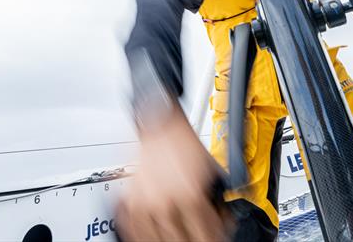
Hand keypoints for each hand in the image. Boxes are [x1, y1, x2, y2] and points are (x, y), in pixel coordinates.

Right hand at [116, 104, 229, 240]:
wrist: (162, 123)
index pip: (207, 236)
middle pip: (181, 241)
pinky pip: (132, 228)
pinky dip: (142, 235)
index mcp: (190, 196)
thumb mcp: (214, 172)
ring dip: (168, 241)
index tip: (217, 238)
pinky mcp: (128, 201)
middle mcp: (165, 203)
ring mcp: (144, 204)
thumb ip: (219, 200)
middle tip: (201, 238)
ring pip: (155, 240)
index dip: (215, 239)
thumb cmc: (186, 144)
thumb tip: (224, 221)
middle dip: (195, 241)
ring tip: (177, 238)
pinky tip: (151, 235)